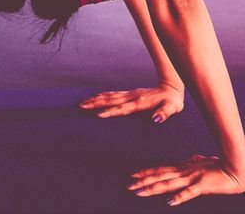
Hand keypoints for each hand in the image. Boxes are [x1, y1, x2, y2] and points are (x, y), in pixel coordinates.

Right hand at [78, 80, 183, 121]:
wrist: (171, 87)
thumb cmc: (172, 101)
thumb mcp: (172, 108)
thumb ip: (164, 113)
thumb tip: (155, 119)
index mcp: (140, 102)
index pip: (122, 108)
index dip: (110, 112)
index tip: (98, 115)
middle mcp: (132, 97)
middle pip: (110, 100)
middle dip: (95, 103)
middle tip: (81, 106)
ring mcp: (130, 94)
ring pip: (109, 96)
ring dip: (96, 99)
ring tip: (83, 102)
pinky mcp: (130, 94)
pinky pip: (113, 94)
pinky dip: (102, 95)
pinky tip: (96, 97)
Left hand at [128, 153, 243, 204]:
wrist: (235, 168)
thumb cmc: (219, 166)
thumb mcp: (202, 163)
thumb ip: (192, 162)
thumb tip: (187, 160)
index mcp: (183, 168)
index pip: (161, 170)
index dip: (146, 173)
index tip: (133, 175)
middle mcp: (184, 172)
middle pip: (160, 177)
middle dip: (143, 181)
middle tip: (128, 185)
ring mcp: (192, 179)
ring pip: (168, 184)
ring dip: (153, 188)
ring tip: (140, 191)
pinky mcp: (202, 186)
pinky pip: (189, 193)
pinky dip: (179, 197)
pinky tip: (169, 202)